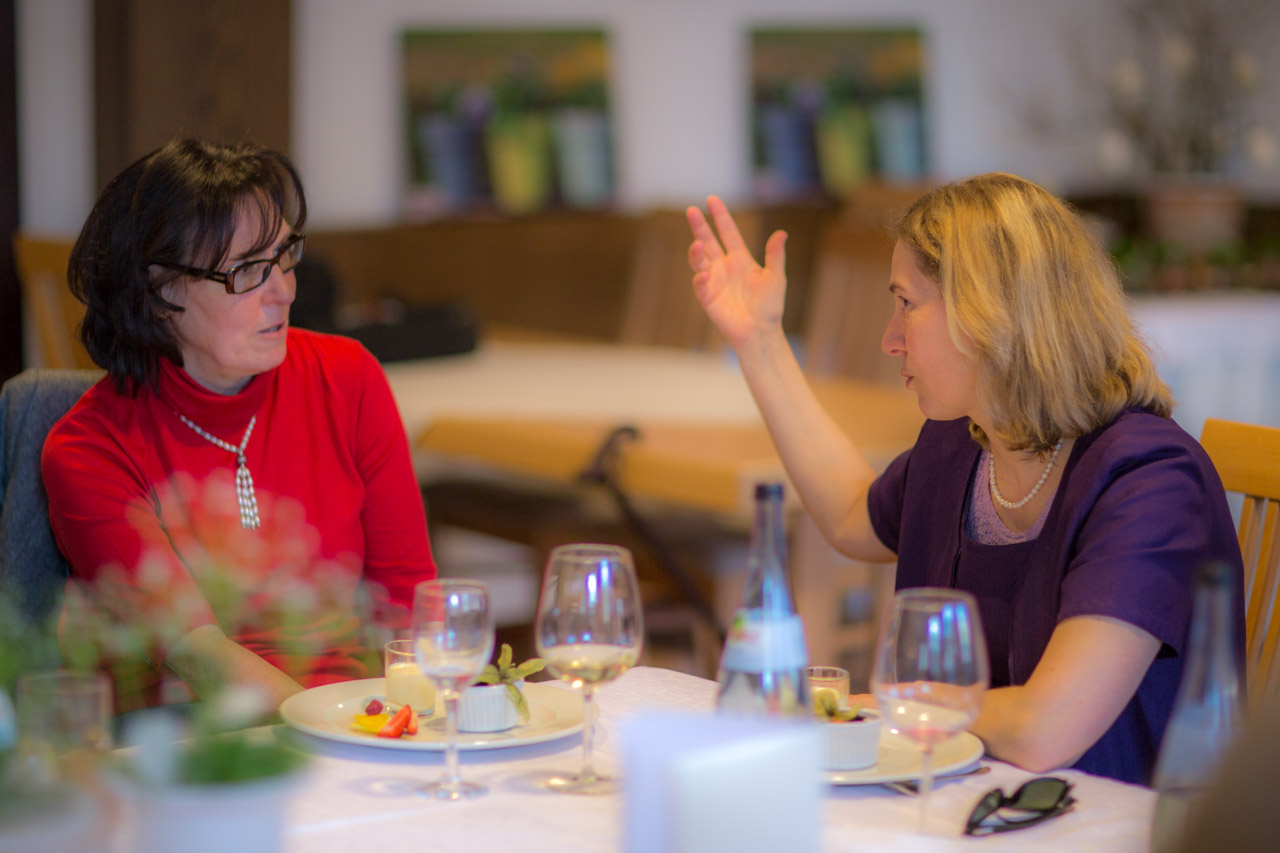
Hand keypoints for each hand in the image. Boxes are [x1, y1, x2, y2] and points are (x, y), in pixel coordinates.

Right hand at [685, 196, 788, 350]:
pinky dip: (700, 278)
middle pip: (708, 242)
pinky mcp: (708, 298)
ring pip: (699, 260)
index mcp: (740, 259)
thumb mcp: (776, 277)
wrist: (761, 332)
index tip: (712, 200)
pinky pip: (700, 284)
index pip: (728, 233)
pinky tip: (705, 274)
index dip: (720, 217)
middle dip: (699, 227)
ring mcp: (714, 281)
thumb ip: (775, 256)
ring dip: (696, 251)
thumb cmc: (769, 306)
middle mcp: (724, 267)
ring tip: (697, 244)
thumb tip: (782, 233)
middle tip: (691, 210)